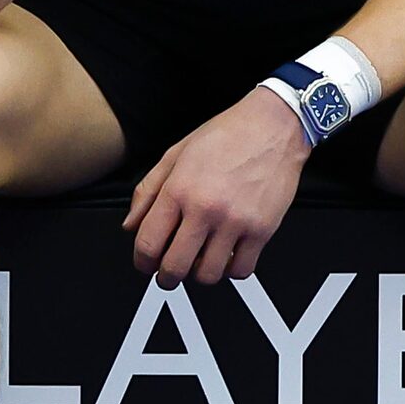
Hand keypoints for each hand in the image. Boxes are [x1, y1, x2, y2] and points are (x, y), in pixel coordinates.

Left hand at [125, 87, 310, 288]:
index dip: (142, 262)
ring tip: (199, 260)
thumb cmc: (228, 135)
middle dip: (165, 277)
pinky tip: (226, 255)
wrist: (273, 125)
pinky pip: (241, 270)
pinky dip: (230, 270)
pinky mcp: (262, 230)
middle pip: (175, 267)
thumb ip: (148, 191)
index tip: (145, 264)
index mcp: (179, 189)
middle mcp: (206, 208)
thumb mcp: (176, 154)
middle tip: (168, 273)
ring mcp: (235, 222)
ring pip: (207, 275)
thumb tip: (131, 224)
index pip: (148, 242)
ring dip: (198, 274)